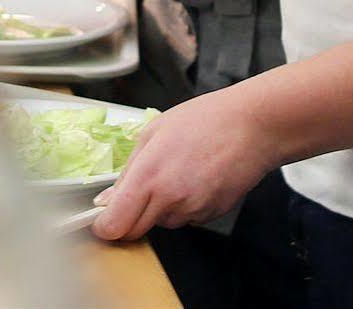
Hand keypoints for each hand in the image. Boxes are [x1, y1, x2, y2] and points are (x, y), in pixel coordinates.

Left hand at [92, 86, 282, 240]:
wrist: (251, 126)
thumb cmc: (203, 120)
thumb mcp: (153, 132)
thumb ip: (128, 170)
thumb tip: (108, 198)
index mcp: (149, 176)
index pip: (116, 224)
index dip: (104, 227)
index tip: (101, 221)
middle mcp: (170, 199)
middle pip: (135, 231)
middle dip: (129, 219)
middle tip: (137, 192)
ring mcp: (193, 210)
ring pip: (162, 223)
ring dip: (160, 208)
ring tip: (177, 172)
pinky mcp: (211, 215)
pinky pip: (186, 219)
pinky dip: (184, 206)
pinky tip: (195, 179)